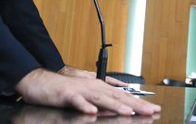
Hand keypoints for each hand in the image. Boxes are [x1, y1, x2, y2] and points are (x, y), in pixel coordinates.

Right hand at [15, 68, 160, 114]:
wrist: (41, 82)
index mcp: (99, 88)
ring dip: (115, 106)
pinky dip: (85, 106)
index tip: (153, 109)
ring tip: (128, 112)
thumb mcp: (87, 93)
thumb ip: (103, 99)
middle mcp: (93, 87)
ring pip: (101, 98)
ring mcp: (81, 90)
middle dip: (135, 104)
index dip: (139, 103)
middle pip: (117, 97)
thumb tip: (119, 106)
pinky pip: (77, 101)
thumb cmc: (64, 90)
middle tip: (150, 111)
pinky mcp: (67, 95)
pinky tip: (93, 112)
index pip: (123, 96)